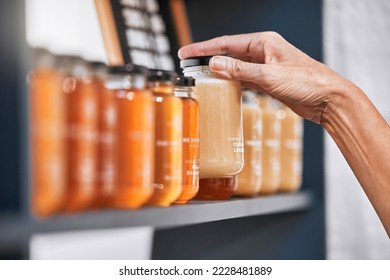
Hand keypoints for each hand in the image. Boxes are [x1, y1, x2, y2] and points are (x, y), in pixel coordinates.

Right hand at [178, 32, 353, 123]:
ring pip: (236, 67)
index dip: (203, 48)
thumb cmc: (307, 82)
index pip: (226, 43)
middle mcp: (263, 52)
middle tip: (189, 65)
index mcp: (263, 42)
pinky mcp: (268, 81)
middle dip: (209, 59)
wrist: (328, 100)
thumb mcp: (269, 75)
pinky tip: (223, 88)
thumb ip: (240, 70)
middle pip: (229, 53)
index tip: (186, 53)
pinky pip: (244, 79)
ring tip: (202, 78)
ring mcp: (265, 67)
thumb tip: (215, 64)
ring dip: (220, 72)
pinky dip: (233, 83)